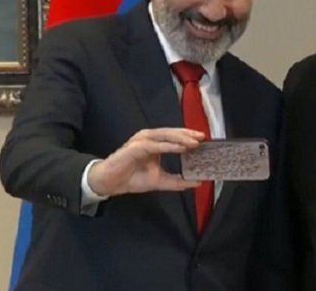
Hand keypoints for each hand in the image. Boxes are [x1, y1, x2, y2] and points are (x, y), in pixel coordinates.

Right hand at [87, 128, 202, 196]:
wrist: (110, 183)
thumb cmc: (132, 178)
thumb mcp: (160, 180)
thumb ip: (177, 181)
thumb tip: (197, 182)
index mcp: (154, 143)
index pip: (174, 137)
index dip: (189, 137)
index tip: (205, 141)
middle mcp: (148, 138)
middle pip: (172, 133)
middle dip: (188, 134)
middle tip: (202, 137)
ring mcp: (141, 141)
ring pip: (164, 136)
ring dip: (180, 138)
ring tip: (194, 142)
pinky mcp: (135, 147)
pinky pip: (155, 145)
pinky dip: (168, 146)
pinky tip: (179, 148)